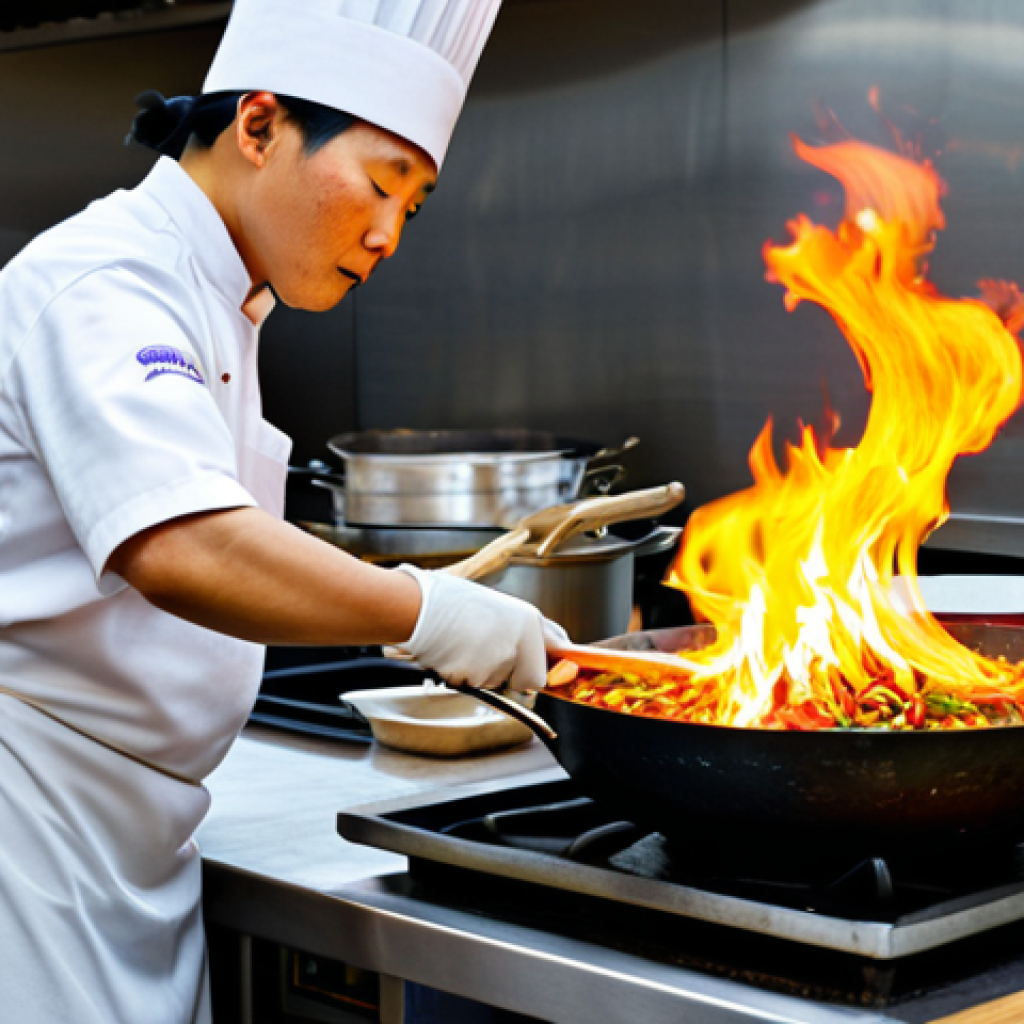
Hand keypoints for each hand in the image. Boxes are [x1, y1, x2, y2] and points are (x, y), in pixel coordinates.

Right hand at [398, 565, 568, 690]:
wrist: (420, 606)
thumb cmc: (455, 603)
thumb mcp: (502, 607)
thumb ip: (530, 630)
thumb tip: (561, 645)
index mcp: (529, 620)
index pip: (551, 660)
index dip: (538, 670)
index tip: (536, 672)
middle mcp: (520, 641)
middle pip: (528, 681)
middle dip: (512, 676)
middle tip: (487, 654)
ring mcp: (498, 660)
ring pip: (497, 683)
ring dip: (483, 672)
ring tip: (464, 644)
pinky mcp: (476, 675)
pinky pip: (475, 685)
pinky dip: (463, 675)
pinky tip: (453, 652)